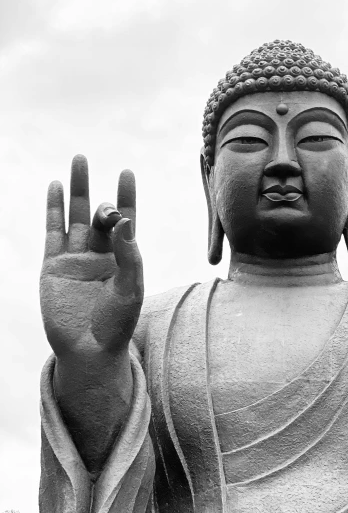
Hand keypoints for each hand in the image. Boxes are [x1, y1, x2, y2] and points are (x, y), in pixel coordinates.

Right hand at [40, 154, 142, 359]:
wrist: (88, 351)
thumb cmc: (116, 324)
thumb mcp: (130, 289)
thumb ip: (129, 254)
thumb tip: (124, 220)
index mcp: (123, 259)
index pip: (126, 220)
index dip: (126, 197)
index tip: (127, 173)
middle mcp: (100, 254)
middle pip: (101, 217)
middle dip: (103, 204)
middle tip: (106, 207)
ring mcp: (76, 258)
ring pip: (76, 216)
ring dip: (77, 189)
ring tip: (79, 160)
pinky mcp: (54, 265)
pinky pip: (53, 231)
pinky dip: (54, 209)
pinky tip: (55, 187)